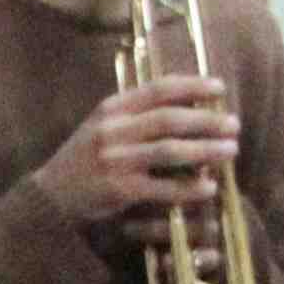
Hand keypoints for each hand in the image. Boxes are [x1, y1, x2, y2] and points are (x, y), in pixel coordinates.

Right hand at [41, 73, 239, 229]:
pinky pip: (162, 186)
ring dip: (206, 150)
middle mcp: (113, 130)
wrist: (48, 198)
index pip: (158, 89)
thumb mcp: (102, 127)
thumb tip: (185, 105)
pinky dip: (188, 187)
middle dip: (207, 120)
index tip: (219, 87)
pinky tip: (209, 188)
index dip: (192, 85)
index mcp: (111, 108)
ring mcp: (115, 160)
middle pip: (170, 118)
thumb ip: (136, 115)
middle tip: (235, 125)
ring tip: (231, 151)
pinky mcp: (118, 190)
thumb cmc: (82, 161)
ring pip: (170, 150)